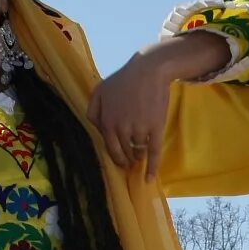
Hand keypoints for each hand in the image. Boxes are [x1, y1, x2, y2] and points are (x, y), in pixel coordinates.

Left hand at [88, 34, 229, 179]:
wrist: (149, 71)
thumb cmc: (123, 80)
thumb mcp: (100, 91)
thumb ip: (93, 111)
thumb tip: (97, 129)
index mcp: (107, 122)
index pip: (109, 147)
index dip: (115, 156)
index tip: (119, 160)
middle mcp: (122, 129)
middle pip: (123, 152)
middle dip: (126, 160)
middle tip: (129, 163)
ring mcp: (139, 130)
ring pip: (138, 152)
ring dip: (138, 158)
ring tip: (139, 159)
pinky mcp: (156, 129)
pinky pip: (154, 153)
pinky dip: (152, 167)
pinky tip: (149, 178)